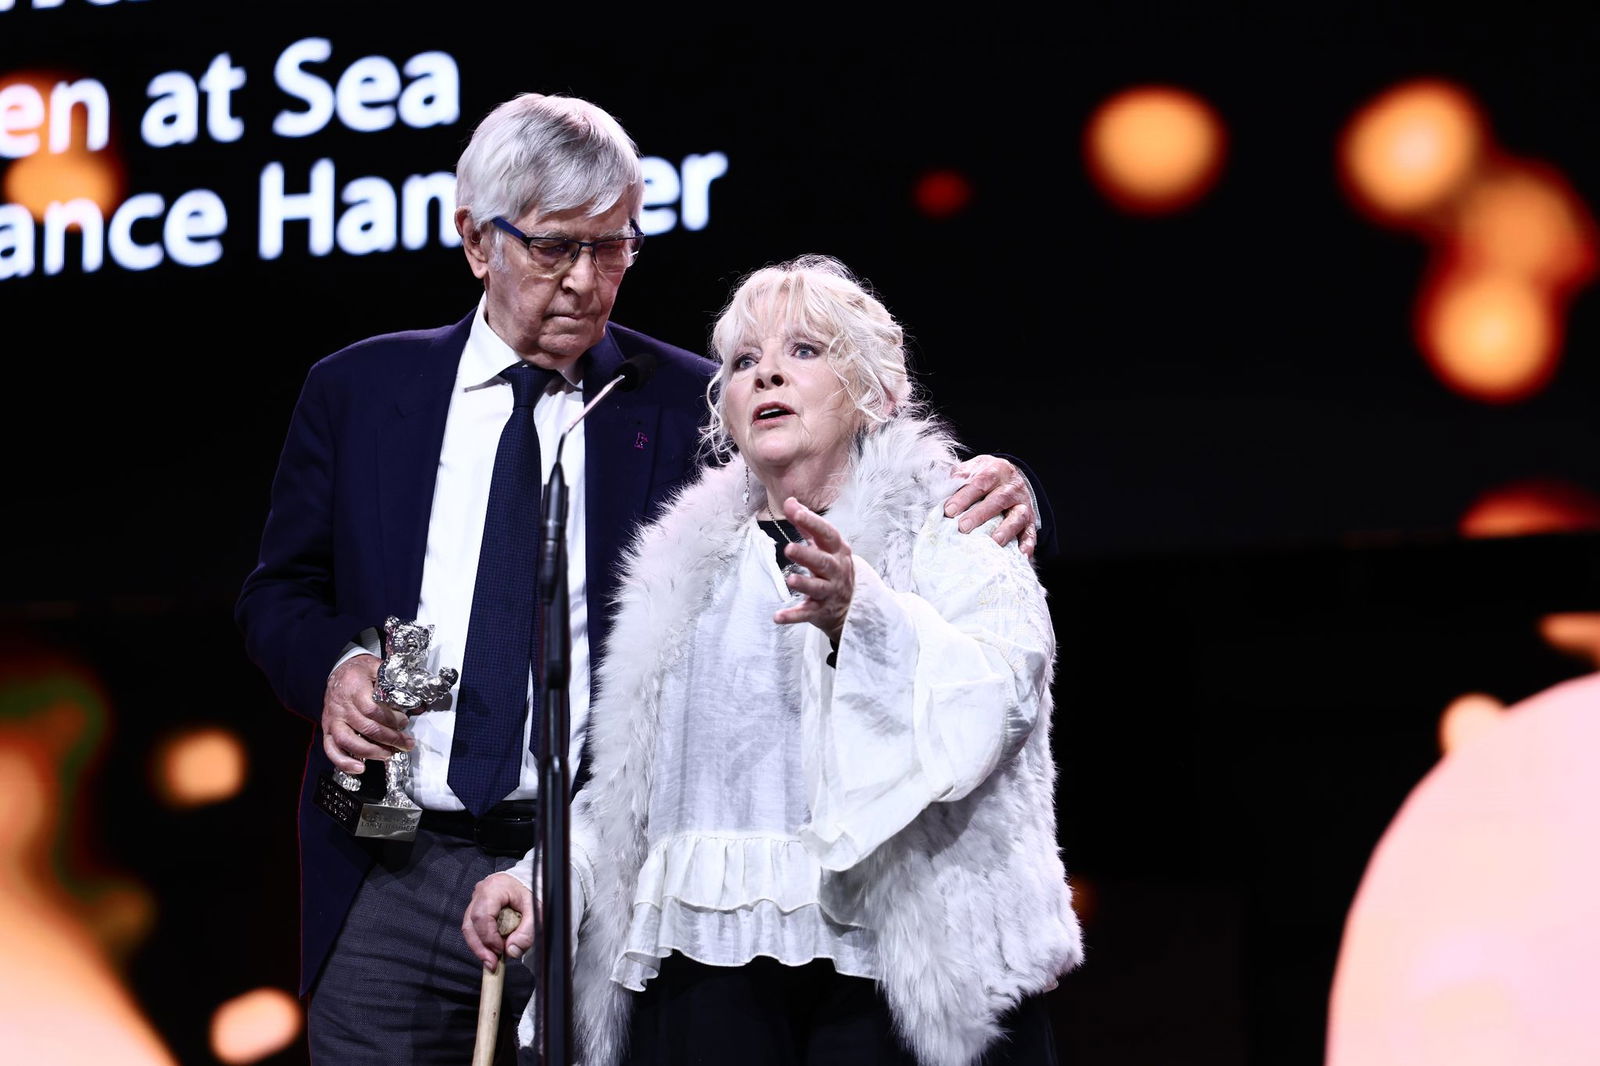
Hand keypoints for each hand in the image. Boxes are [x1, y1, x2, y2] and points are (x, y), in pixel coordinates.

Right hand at [320, 654, 412, 774]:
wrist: (339, 671)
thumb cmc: (361, 672)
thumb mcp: (378, 668)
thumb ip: (395, 683)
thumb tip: (417, 703)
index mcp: (354, 689)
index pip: (372, 710)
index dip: (390, 719)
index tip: (404, 722)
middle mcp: (341, 706)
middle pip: (366, 728)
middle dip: (389, 738)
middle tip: (405, 743)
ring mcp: (332, 720)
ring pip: (348, 741)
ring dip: (371, 752)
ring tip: (388, 754)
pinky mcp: (327, 730)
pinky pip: (331, 749)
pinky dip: (343, 762)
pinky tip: (359, 769)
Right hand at [463, 871, 535, 969]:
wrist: (526, 883)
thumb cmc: (530, 893)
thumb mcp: (535, 911)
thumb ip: (527, 932)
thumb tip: (511, 951)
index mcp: (494, 888)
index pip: (482, 916)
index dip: (489, 937)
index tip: (501, 950)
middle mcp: (480, 892)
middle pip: (470, 924)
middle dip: (480, 947)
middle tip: (492, 963)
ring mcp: (475, 900)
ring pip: (468, 928)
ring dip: (478, 947)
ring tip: (491, 961)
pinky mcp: (475, 908)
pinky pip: (472, 928)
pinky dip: (480, 942)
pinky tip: (490, 951)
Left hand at [773, 497, 854, 644]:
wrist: (853, 605)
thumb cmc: (834, 568)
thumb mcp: (825, 546)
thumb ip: (807, 524)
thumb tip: (790, 501)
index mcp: (838, 551)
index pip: (827, 534)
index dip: (812, 522)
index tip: (794, 511)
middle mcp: (837, 571)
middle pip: (823, 562)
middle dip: (807, 555)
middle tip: (789, 548)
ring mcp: (830, 592)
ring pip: (818, 588)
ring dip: (804, 584)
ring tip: (791, 580)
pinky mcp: (821, 611)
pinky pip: (807, 614)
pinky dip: (793, 616)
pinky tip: (778, 617)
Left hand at [944, 455, 1036, 558]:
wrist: (1010, 475)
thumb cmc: (984, 476)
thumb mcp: (972, 468)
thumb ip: (958, 477)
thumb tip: (942, 487)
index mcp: (996, 471)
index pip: (980, 482)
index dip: (964, 496)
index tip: (949, 510)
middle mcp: (1012, 487)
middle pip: (998, 500)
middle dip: (980, 514)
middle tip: (963, 527)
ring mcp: (1023, 504)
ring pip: (1018, 516)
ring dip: (1006, 530)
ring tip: (994, 542)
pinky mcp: (1030, 520)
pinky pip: (1031, 532)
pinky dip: (1028, 544)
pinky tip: (1021, 555)